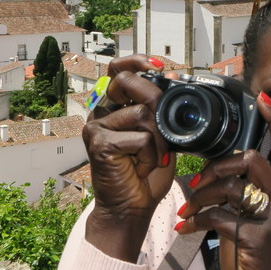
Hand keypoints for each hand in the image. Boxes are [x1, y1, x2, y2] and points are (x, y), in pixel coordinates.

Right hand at [82, 55, 174, 260]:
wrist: (132, 208)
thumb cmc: (145, 174)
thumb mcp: (162, 136)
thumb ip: (164, 110)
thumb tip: (174, 76)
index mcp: (114, 107)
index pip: (118, 69)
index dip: (137, 60)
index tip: (160, 64)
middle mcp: (100, 113)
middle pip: (127, 81)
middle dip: (155, 98)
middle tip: (167, 126)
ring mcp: (96, 128)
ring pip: (142, 113)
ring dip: (160, 139)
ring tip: (155, 158)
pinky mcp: (99, 144)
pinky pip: (140, 137)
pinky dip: (152, 155)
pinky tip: (143, 169)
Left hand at [175, 94, 270, 269]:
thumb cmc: (253, 257)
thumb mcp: (254, 219)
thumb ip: (246, 192)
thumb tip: (220, 168)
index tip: (262, 100)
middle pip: (253, 159)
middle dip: (220, 164)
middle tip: (199, 179)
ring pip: (231, 187)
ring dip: (201, 196)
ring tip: (187, 209)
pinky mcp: (257, 237)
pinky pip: (219, 215)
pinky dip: (196, 220)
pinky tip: (186, 228)